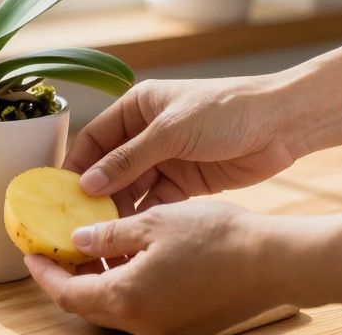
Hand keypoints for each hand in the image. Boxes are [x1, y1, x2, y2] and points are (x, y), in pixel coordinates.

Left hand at [25, 200, 282, 334]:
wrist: (273, 262)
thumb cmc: (217, 238)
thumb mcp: (153, 223)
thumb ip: (109, 235)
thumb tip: (78, 241)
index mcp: (126, 298)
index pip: (67, 293)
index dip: (45, 273)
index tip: (31, 254)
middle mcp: (142, 324)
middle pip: (87, 306)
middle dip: (67, 278)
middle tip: (56, 250)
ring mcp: (165, 328)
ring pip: (115, 308)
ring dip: (98, 280)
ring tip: (92, 246)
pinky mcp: (185, 325)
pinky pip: (141, 308)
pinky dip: (126, 286)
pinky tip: (130, 258)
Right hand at [65, 75, 308, 212]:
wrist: (281, 124)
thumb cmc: (225, 111)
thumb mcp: (171, 131)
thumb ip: (129, 159)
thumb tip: (89, 183)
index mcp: (138, 107)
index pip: (96, 138)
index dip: (77, 165)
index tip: (60, 194)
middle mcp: (147, 133)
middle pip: (111, 167)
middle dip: (96, 194)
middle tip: (79, 223)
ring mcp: (167, 158)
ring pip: (131, 188)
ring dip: (118, 209)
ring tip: (102, 235)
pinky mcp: (186, 182)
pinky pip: (155, 202)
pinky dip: (143, 217)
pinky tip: (130, 235)